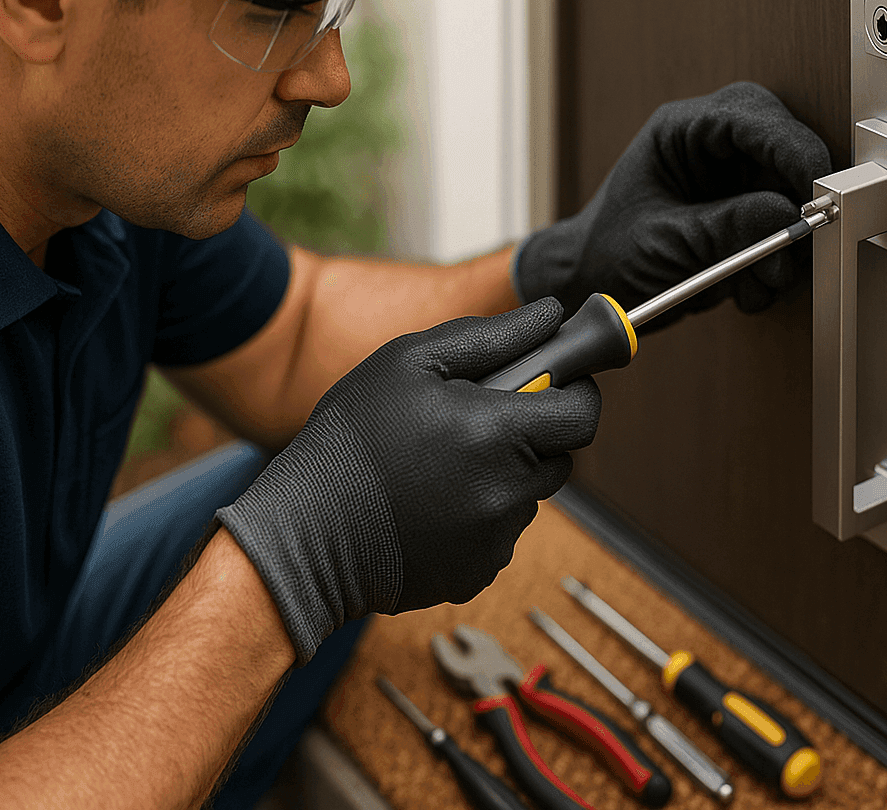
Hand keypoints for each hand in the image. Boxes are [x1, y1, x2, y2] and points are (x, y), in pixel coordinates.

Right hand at [215, 298, 599, 662]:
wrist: (302, 533)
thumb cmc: (351, 438)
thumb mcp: (409, 362)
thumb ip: (493, 335)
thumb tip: (551, 314)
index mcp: (498, 432)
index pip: (584, 412)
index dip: (576, 391)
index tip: (555, 382)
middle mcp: (508, 491)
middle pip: (561, 455)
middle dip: (534, 433)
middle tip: (475, 421)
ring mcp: (496, 538)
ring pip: (528, 495)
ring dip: (503, 474)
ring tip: (437, 465)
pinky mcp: (478, 572)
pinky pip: (499, 533)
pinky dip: (477, 516)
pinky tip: (428, 504)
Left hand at [515, 82, 831, 330]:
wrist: (594, 288)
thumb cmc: (608, 254)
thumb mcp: (665, 242)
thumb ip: (726, 226)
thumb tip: (789, 215)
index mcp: (682, 132)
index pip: (752, 118)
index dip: (792, 148)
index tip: (816, 189)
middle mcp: (713, 148)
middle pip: (785, 152)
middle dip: (796, 201)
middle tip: (796, 243)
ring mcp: (734, 182)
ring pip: (793, 197)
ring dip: (786, 248)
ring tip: (757, 284)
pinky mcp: (746, 217)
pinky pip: (785, 232)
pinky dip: (777, 266)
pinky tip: (749, 290)